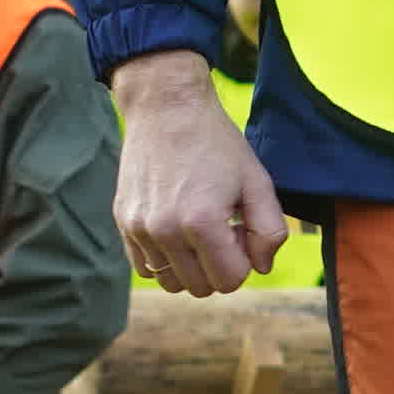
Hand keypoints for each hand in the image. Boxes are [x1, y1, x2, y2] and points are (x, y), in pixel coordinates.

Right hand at [111, 50, 291, 297]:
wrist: (166, 107)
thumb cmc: (216, 142)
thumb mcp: (257, 180)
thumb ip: (269, 230)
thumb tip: (260, 267)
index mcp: (202, 222)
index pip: (230, 281)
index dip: (243, 261)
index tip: (240, 229)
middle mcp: (165, 231)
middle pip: (201, 287)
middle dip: (218, 265)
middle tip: (222, 227)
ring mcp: (139, 228)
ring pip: (171, 282)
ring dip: (190, 266)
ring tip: (197, 229)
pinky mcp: (124, 222)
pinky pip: (145, 267)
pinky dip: (164, 259)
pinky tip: (176, 229)